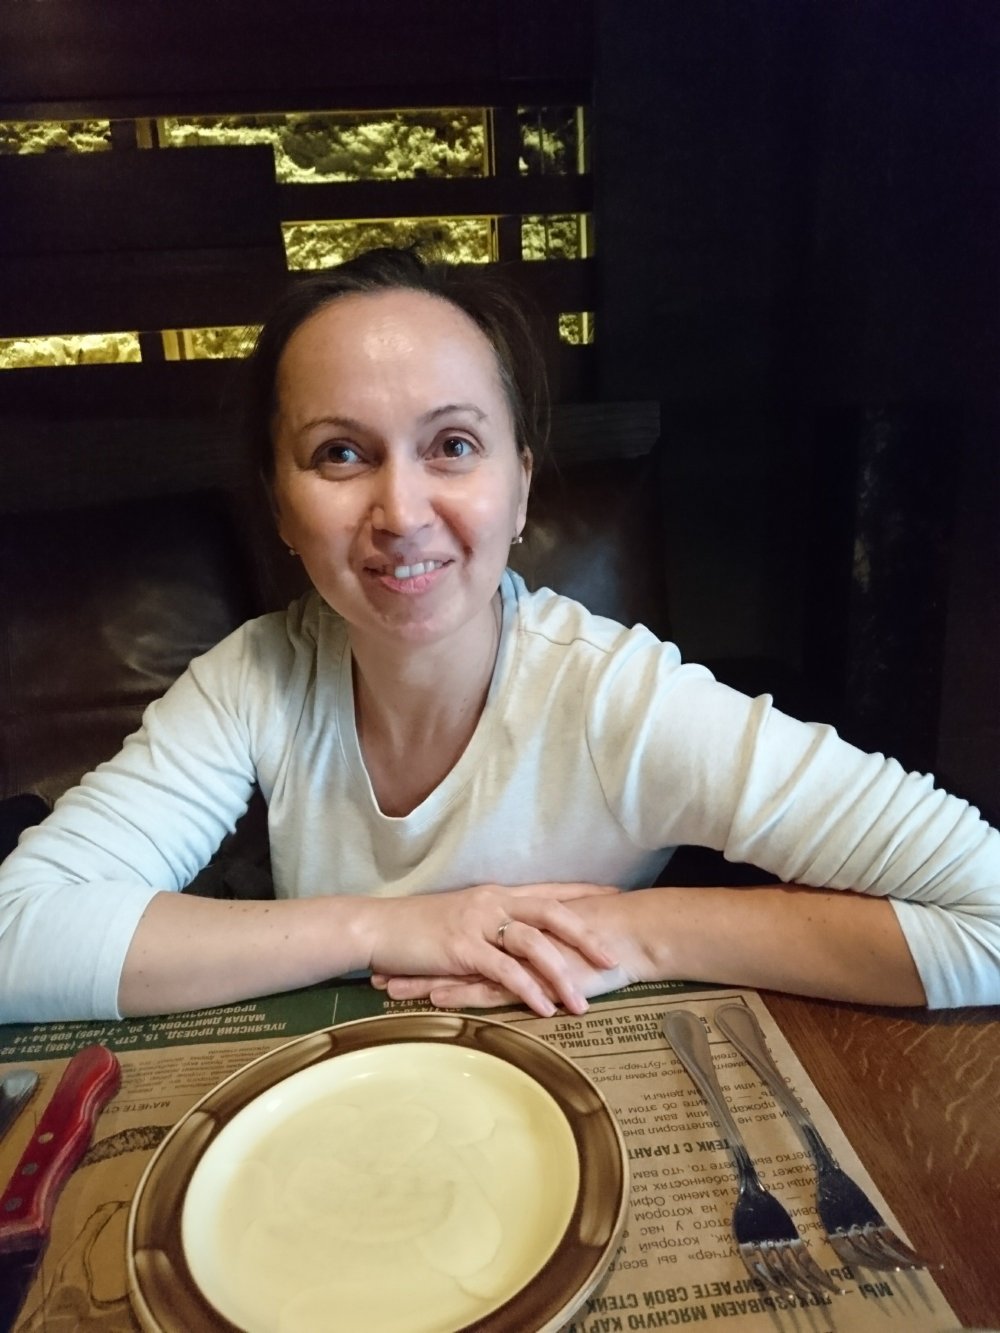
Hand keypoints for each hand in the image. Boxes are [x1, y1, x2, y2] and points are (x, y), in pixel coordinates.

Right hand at [361, 882, 621, 1017]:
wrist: (377, 928)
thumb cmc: (419, 926)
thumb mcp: (463, 916)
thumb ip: (494, 923)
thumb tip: (523, 936)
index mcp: (497, 894)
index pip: (550, 892)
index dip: (585, 895)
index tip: (619, 899)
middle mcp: (492, 903)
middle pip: (552, 913)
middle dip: (587, 936)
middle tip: (614, 959)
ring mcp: (477, 924)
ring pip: (532, 944)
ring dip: (561, 975)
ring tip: (583, 1003)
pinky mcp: (460, 949)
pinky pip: (503, 971)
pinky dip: (527, 989)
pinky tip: (544, 1008)